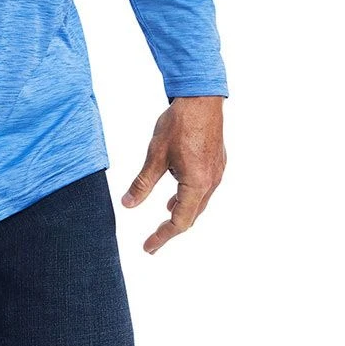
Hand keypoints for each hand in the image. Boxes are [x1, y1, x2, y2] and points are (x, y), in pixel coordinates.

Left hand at [120, 96, 225, 254]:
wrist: (201, 98)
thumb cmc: (178, 124)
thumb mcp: (155, 155)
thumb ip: (142, 183)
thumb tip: (127, 204)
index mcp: (196, 184)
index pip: (179, 222)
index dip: (162, 236)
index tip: (148, 247)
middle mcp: (211, 183)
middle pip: (191, 216)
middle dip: (171, 228)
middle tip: (153, 239)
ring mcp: (217, 173)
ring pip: (198, 202)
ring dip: (181, 211)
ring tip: (164, 216)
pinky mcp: (217, 163)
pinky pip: (204, 188)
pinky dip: (189, 196)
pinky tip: (177, 191)